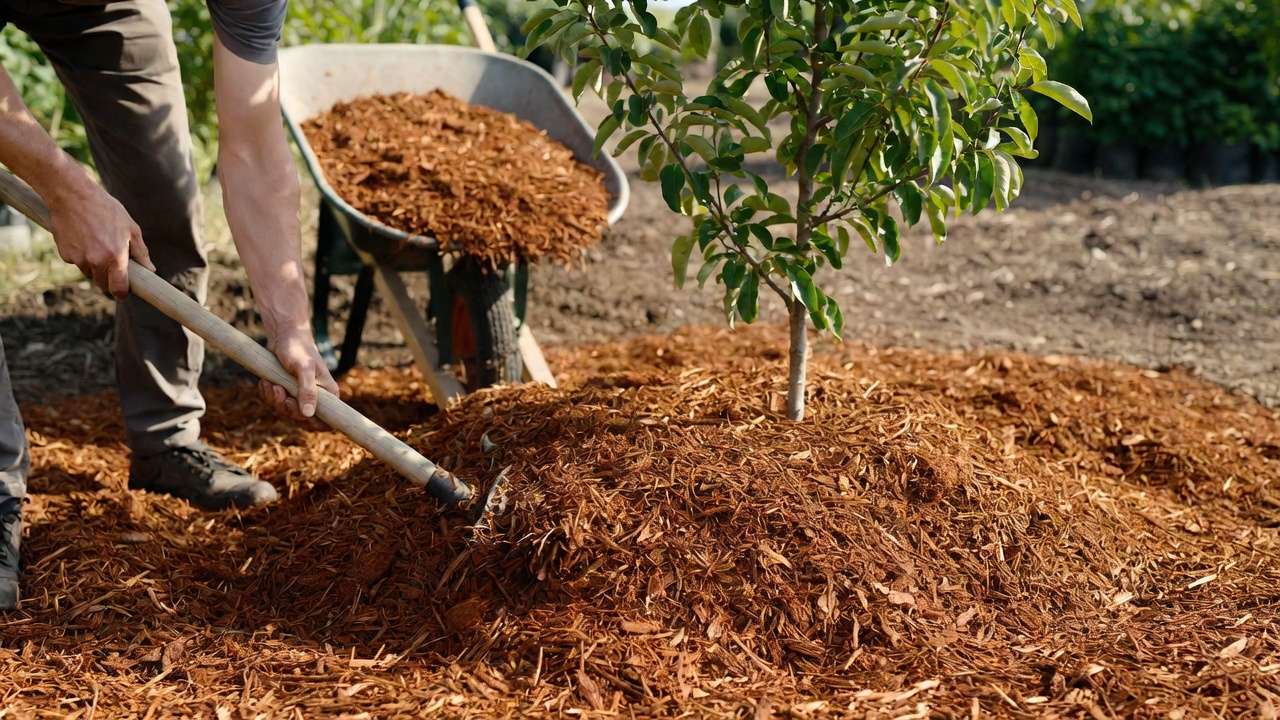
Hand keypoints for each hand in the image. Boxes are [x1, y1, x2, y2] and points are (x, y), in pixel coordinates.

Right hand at [49, 181, 153, 297]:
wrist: (72, 195)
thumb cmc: (106, 209)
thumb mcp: (130, 228)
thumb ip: (140, 252)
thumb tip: (150, 269)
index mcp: (115, 257)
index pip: (118, 288)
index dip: (122, 292)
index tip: (124, 291)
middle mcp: (96, 262)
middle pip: (103, 284)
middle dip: (109, 279)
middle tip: (113, 263)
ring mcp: (78, 259)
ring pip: (89, 273)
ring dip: (95, 266)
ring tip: (98, 243)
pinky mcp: (65, 254)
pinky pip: (76, 262)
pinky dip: (81, 256)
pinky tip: (83, 238)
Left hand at [260, 326, 339, 419]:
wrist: (283, 335)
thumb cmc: (298, 348)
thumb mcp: (304, 368)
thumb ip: (308, 391)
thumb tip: (308, 415)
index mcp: (328, 393)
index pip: (327, 421)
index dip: (313, 424)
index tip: (298, 413)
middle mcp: (316, 397)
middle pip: (301, 419)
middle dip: (286, 407)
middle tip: (280, 391)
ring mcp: (299, 395)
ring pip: (285, 411)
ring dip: (274, 400)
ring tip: (271, 383)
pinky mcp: (286, 391)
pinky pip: (275, 403)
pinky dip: (268, 395)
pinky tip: (266, 382)